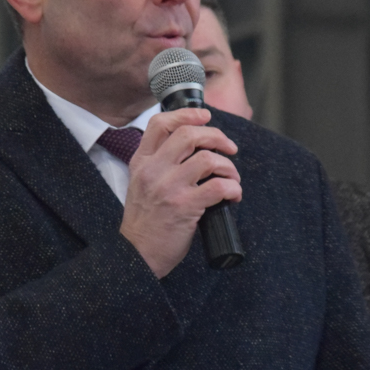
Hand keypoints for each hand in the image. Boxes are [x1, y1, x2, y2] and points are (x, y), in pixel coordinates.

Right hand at [121, 108, 241, 277]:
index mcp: (141, 162)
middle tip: (229, 149)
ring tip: (232, 178)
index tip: (205, 116)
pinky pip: (219, 187)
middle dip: (217, 137)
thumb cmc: (145, 222)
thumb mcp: (140, 184)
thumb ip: (159, 164)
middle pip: (189, 134)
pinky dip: (233, 188)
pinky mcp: (185, 207)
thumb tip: (196, 149)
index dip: (186, 114)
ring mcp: (169, 188)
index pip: (160, 124)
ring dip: (228, 167)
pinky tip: (233, 196)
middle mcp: (153, 170)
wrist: (136, 254)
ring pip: (208, 159)